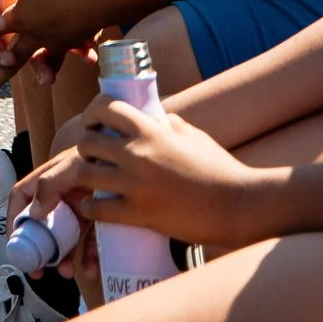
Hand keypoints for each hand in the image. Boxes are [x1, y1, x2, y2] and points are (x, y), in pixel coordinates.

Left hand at [15, 92, 255, 246]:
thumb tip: (156, 117)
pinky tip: (92, 206)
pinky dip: (90, 207)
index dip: (93, 112)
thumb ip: (170, 124)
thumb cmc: (219, 169)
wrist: (238, 205)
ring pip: (86, 174)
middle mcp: (138, 154)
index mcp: (152, 130)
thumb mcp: (194, 136)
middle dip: (86, 147)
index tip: (94, 122)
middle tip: (92, 156)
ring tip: (92, 180)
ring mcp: (136, 185)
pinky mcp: (140, 214)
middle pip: (87, 142)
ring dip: (84, 176)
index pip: (106, 107)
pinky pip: (98, 210)